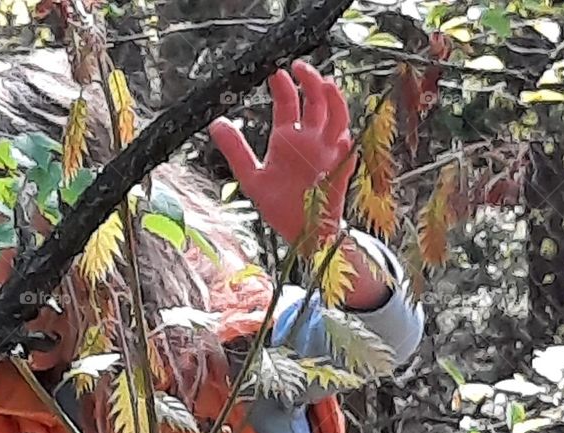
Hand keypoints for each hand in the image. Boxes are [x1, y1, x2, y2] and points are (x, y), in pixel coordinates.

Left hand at [210, 60, 355, 246]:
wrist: (302, 233)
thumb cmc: (280, 207)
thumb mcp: (251, 177)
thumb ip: (235, 150)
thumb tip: (216, 124)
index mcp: (288, 139)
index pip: (288, 103)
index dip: (284, 86)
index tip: (275, 74)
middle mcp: (309, 140)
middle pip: (315, 101)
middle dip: (309, 81)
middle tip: (298, 68)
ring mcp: (327, 151)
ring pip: (336, 115)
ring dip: (332, 99)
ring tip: (323, 83)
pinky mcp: (340, 168)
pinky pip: (347, 147)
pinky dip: (345, 134)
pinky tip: (339, 128)